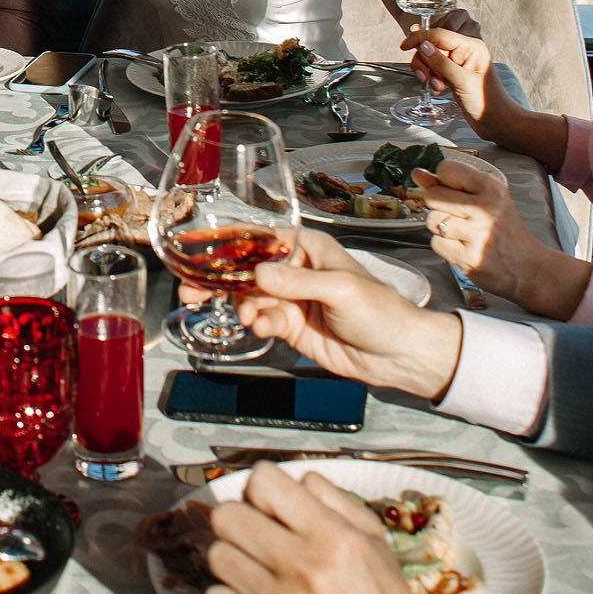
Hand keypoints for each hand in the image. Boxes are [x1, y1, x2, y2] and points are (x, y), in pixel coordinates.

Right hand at [184, 228, 461, 398]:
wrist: (399, 355)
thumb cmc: (382, 311)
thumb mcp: (341, 290)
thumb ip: (298, 283)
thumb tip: (259, 275)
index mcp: (310, 248)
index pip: (263, 238)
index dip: (231, 243)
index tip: (203, 251)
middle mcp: (296, 270)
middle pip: (247, 268)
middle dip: (221, 279)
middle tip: (193, 290)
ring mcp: (291, 299)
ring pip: (249, 296)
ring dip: (242, 306)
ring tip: (249, 317)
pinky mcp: (290, 326)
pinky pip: (262, 320)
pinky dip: (259, 324)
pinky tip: (266, 329)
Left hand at [202, 465, 451, 593]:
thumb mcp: (375, 544)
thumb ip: (336, 501)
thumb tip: (299, 478)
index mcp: (334, 537)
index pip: (263, 482)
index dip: (261, 490)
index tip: (267, 504)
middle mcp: (306, 567)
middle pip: (228, 517)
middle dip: (239, 523)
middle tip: (255, 538)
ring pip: (217, 556)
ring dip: (235, 562)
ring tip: (259, 574)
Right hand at [401, 23, 495, 114]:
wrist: (496, 122)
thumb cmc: (487, 102)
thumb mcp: (462, 81)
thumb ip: (441, 62)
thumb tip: (423, 45)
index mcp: (470, 46)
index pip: (439, 34)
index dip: (420, 38)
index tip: (404, 46)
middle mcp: (464, 51)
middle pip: (431, 46)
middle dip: (425, 62)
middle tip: (426, 78)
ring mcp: (458, 63)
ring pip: (430, 59)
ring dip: (428, 73)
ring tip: (437, 87)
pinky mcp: (453, 74)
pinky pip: (434, 69)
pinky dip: (431, 79)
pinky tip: (438, 89)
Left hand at [420, 160, 582, 316]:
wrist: (528, 268)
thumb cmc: (504, 230)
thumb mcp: (487, 198)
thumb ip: (452, 184)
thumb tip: (418, 174)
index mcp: (492, 188)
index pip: (446, 169)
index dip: (444, 182)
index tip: (456, 192)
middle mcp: (486, 209)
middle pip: (433, 196)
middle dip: (438, 206)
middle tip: (458, 215)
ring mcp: (477, 235)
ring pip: (432, 221)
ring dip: (442, 228)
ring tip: (463, 233)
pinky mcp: (469, 258)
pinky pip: (436, 244)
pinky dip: (445, 247)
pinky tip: (464, 248)